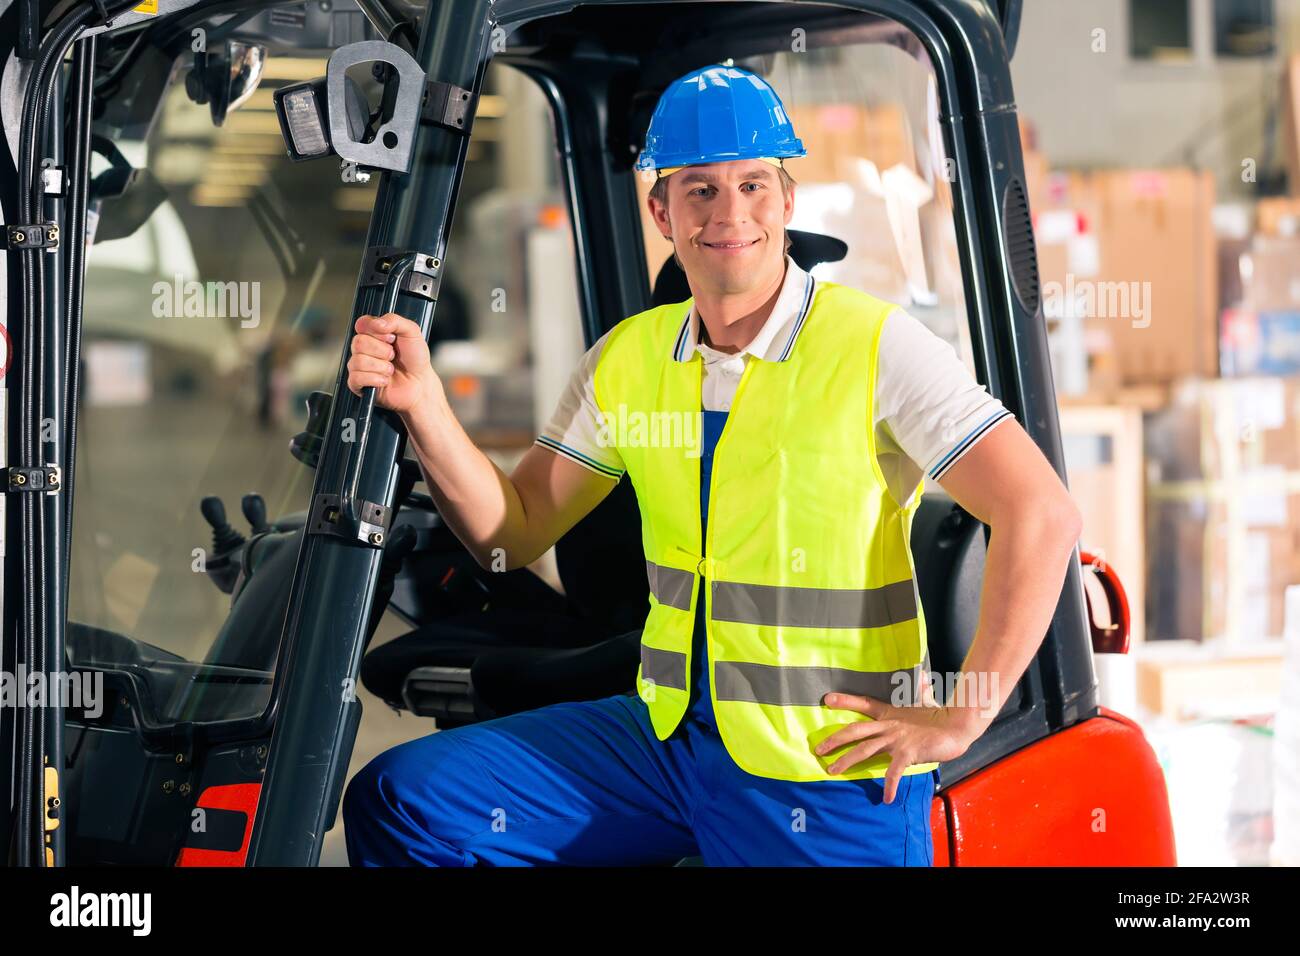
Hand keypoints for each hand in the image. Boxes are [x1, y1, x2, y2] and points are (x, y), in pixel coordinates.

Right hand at [346, 312, 442, 414]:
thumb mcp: (411, 332)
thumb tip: (376, 323)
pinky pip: (356, 378)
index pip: (361, 324)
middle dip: (381, 350)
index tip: (391, 337)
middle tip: (393, 356)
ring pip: (358, 361)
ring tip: (391, 370)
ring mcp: (359, 366)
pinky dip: (375, 379)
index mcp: (373, 334)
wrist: (420, 384)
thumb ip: (394, 320)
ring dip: (381, 367)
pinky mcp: (358, 384)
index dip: (376, 330)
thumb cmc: (415, 359)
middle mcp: (364, 349)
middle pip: (358, 342)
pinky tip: (385, 381)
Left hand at [814, 691, 975, 803]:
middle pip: (855, 730)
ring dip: (846, 761)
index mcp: (890, 714)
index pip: (864, 703)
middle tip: (818, 750)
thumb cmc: (941, 717)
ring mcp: (897, 738)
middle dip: (834, 740)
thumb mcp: (926, 702)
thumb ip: (921, 691)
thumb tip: (922, 675)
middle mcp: (889, 725)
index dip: (846, 701)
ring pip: (865, 749)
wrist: (958, 726)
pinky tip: (886, 798)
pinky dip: (890, 785)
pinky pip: (894, 771)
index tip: (827, 699)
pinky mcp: (908, 752)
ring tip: (832, 771)